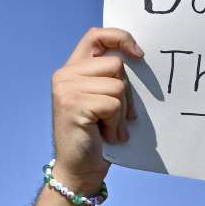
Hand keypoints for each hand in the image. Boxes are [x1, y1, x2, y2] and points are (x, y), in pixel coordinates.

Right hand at [50, 27, 143, 190]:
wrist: (80, 169)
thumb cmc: (98, 137)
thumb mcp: (106, 101)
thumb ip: (112, 80)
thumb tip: (139, 59)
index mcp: (73, 70)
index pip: (96, 36)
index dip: (120, 38)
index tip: (139, 54)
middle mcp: (65, 75)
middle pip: (116, 65)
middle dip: (126, 94)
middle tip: (118, 117)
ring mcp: (66, 88)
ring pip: (118, 86)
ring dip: (121, 113)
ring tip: (109, 128)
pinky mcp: (73, 104)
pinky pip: (113, 104)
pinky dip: (116, 123)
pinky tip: (106, 135)